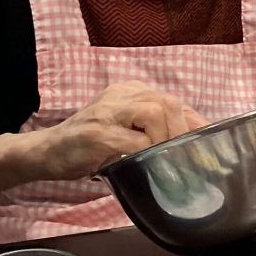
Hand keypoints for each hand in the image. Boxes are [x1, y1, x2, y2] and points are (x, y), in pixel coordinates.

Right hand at [38, 82, 207, 178]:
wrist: (45, 152)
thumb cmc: (88, 146)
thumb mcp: (125, 133)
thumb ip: (152, 132)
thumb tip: (191, 148)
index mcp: (131, 92)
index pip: (174, 103)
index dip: (196, 124)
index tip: (210, 146)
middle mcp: (121, 95)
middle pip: (168, 102)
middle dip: (183, 132)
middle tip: (185, 158)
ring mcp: (107, 112)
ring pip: (153, 112)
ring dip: (164, 139)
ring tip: (161, 159)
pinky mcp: (96, 133)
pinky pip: (131, 139)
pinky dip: (143, 152)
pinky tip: (142, 163)